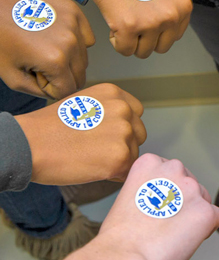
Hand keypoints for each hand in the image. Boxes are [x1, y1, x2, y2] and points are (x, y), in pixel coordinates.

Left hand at [0, 0, 93, 99]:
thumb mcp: (12, 77)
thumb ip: (39, 92)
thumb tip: (60, 93)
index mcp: (55, 60)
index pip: (68, 90)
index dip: (51, 89)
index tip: (35, 77)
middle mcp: (71, 42)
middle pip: (80, 76)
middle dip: (61, 77)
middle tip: (40, 65)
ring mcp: (75, 25)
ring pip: (84, 59)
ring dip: (69, 61)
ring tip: (46, 49)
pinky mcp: (75, 12)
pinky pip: (87, 39)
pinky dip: (77, 44)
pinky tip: (57, 38)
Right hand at [14, 83, 146, 184]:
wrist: (28, 144)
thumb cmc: (49, 128)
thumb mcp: (84, 104)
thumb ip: (107, 111)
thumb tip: (123, 127)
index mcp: (114, 94)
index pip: (135, 114)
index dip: (123, 128)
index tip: (107, 136)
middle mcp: (123, 109)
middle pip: (138, 134)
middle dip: (123, 144)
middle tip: (96, 150)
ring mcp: (124, 133)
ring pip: (133, 154)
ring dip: (118, 160)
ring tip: (90, 159)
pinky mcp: (120, 157)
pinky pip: (127, 171)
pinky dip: (114, 175)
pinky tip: (93, 170)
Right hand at [66, 153, 218, 259]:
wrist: (125, 254)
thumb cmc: (122, 234)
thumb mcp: (131, 193)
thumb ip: (152, 185)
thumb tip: (168, 192)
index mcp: (151, 162)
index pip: (172, 172)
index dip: (167, 192)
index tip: (158, 206)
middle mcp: (174, 169)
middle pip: (190, 183)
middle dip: (183, 201)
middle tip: (167, 221)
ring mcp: (192, 189)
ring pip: (203, 199)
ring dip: (194, 213)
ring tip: (174, 231)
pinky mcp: (205, 211)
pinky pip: (215, 217)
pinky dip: (206, 228)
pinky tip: (186, 238)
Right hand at [91, 0, 191, 58]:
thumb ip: (172, 13)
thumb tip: (167, 36)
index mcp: (183, 7)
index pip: (174, 36)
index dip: (158, 31)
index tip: (147, 18)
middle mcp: (171, 16)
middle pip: (161, 48)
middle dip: (147, 40)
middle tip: (136, 22)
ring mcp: (151, 23)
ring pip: (143, 52)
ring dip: (132, 42)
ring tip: (126, 21)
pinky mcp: (130, 28)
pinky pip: (125, 50)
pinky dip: (117, 42)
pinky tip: (115, 24)